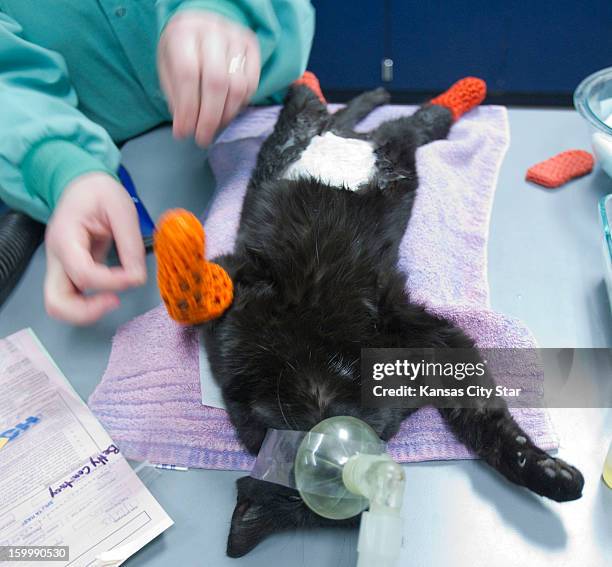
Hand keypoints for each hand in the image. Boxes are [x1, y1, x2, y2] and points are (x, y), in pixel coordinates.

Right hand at [44, 172, 146, 324]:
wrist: (84, 186)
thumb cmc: (100, 192)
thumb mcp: (121, 208)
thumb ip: (130, 244)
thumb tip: (137, 277)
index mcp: (65, 236)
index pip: (82, 272)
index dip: (111, 281)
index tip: (135, 277)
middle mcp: (56, 256)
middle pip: (56, 301)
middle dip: (86, 311)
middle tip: (115, 301)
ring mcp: (60, 266)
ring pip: (60, 305)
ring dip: (87, 311)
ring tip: (113, 299)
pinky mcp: (70, 272)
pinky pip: (73, 298)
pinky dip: (90, 303)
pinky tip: (110, 292)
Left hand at [158, 11, 259, 146]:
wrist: (201, 22)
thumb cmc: (181, 49)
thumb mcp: (168, 68)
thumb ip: (175, 96)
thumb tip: (184, 128)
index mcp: (183, 33)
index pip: (188, 74)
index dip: (188, 108)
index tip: (185, 132)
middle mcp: (212, 31)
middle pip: (216, 82)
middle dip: (209, 118)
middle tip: (202, 138)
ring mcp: (235, 37)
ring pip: (237, 86)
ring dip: (226, 115)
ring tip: (214, 127)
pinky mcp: (251, 46)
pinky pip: (251, 84)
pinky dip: (240, 104)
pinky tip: (227, 111)